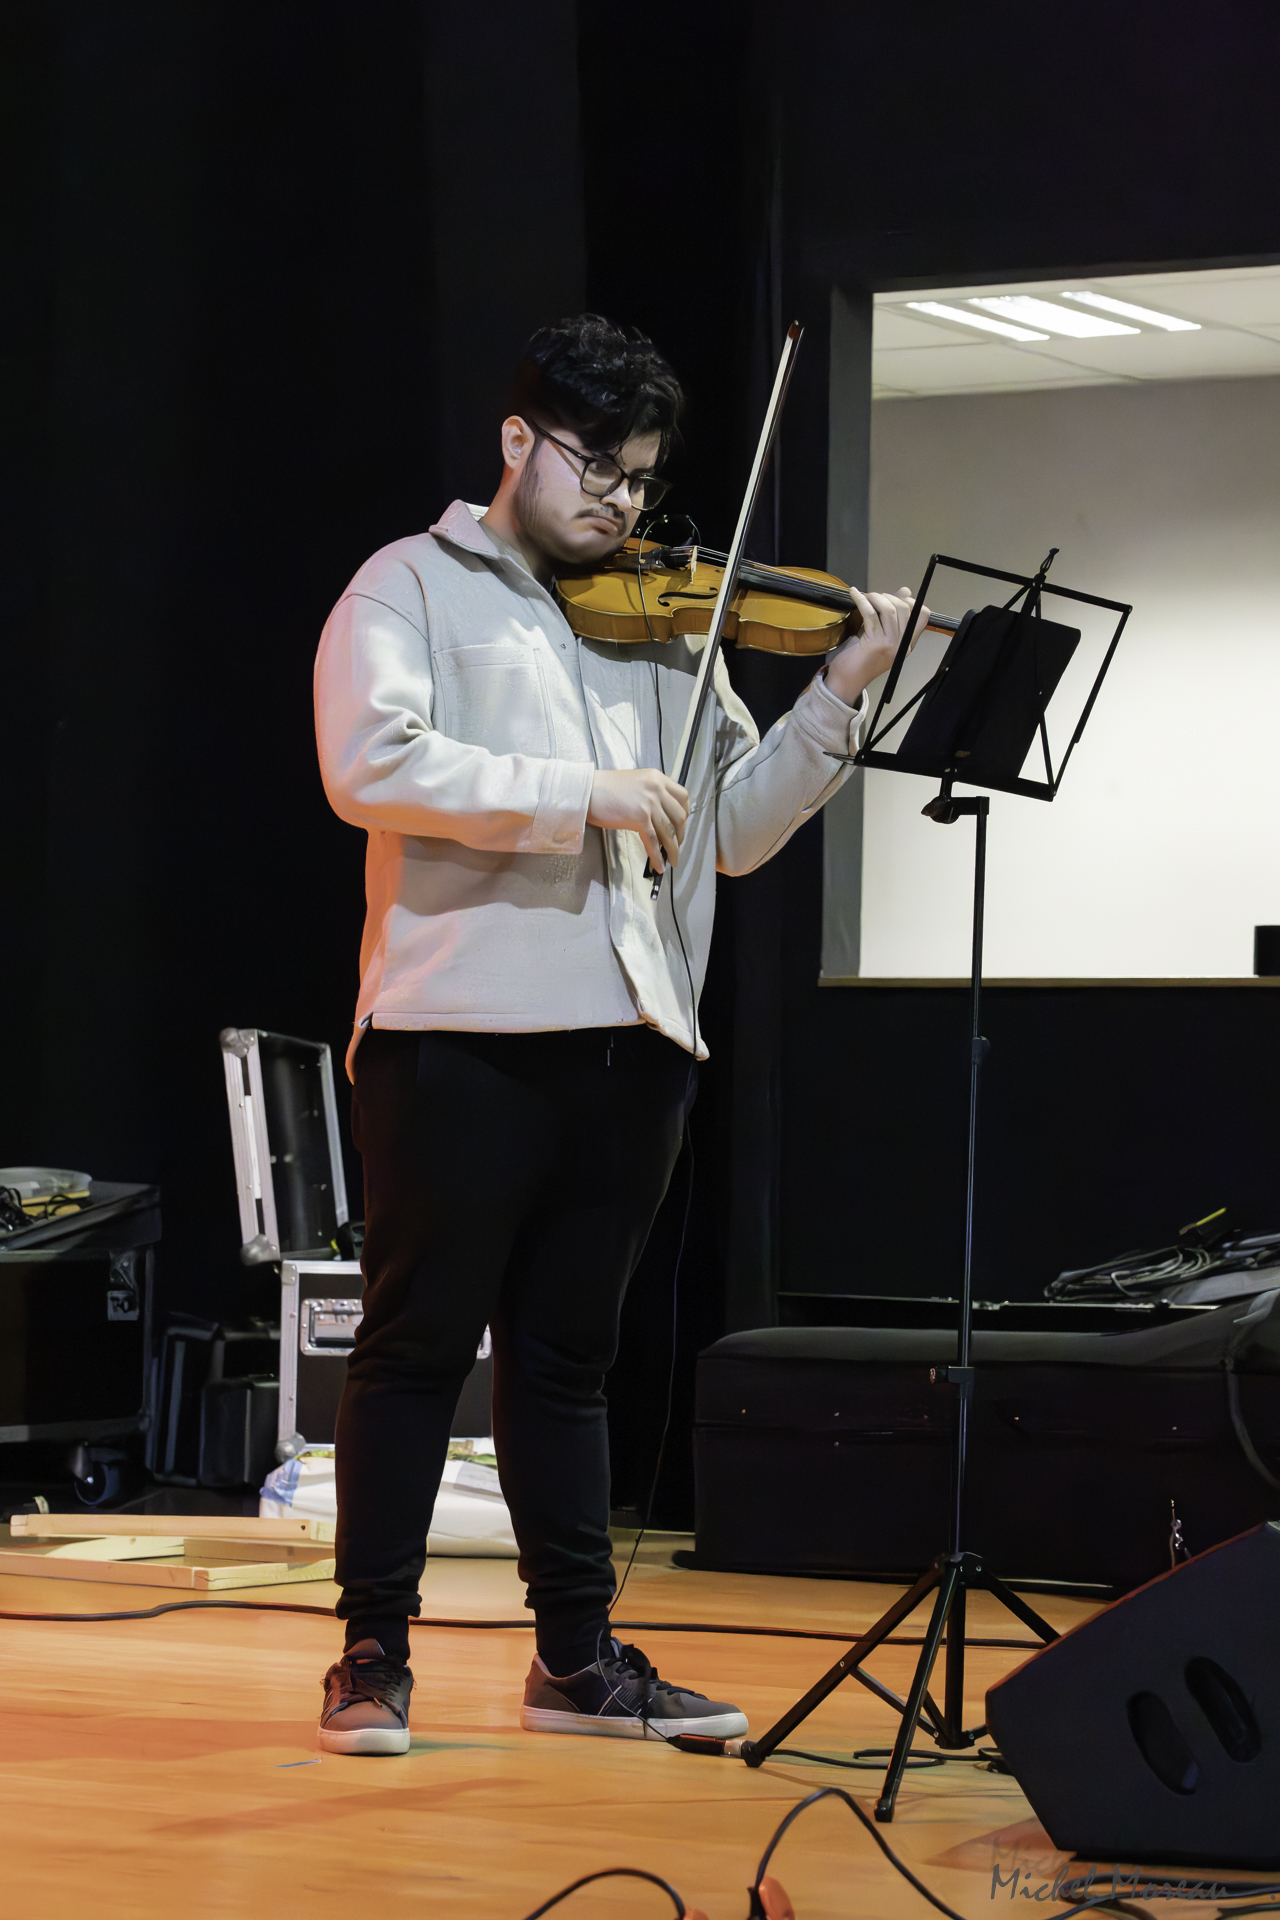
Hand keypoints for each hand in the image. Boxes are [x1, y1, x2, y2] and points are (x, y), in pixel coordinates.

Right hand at [587, 767, 688, 872]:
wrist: (586, 790)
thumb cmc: (604, 789)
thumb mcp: (634, 783)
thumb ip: (649, 794)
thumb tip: (658, 816)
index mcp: (657, 778)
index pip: (682, 796)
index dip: (685, 814)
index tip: (681, 825)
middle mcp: (656, 789)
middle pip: (679, 816)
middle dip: (680, 835)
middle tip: (677, 845)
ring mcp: (649, 803)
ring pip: (668, 832)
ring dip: (672, 850)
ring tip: (673, 861)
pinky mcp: (639, 818)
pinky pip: (653, 841)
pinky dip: (657, 856)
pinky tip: (659, 866)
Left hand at [823, 584, 931, 707]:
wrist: (847, 680)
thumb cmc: (861, 657)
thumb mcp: (881, 634)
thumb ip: (892, 615)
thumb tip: (906, 591)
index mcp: (907, 644)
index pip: (923, 616)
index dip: (910, 601)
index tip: (894, 597)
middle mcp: (902, 645)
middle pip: (904, 608)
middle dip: (888, 596)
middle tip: (873, 597)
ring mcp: (890, 644)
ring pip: (889, 609)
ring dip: (875, 597)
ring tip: (864, 596)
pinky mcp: (874, 642)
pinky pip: (870, 613)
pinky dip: (862, 600)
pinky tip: (854, 594)